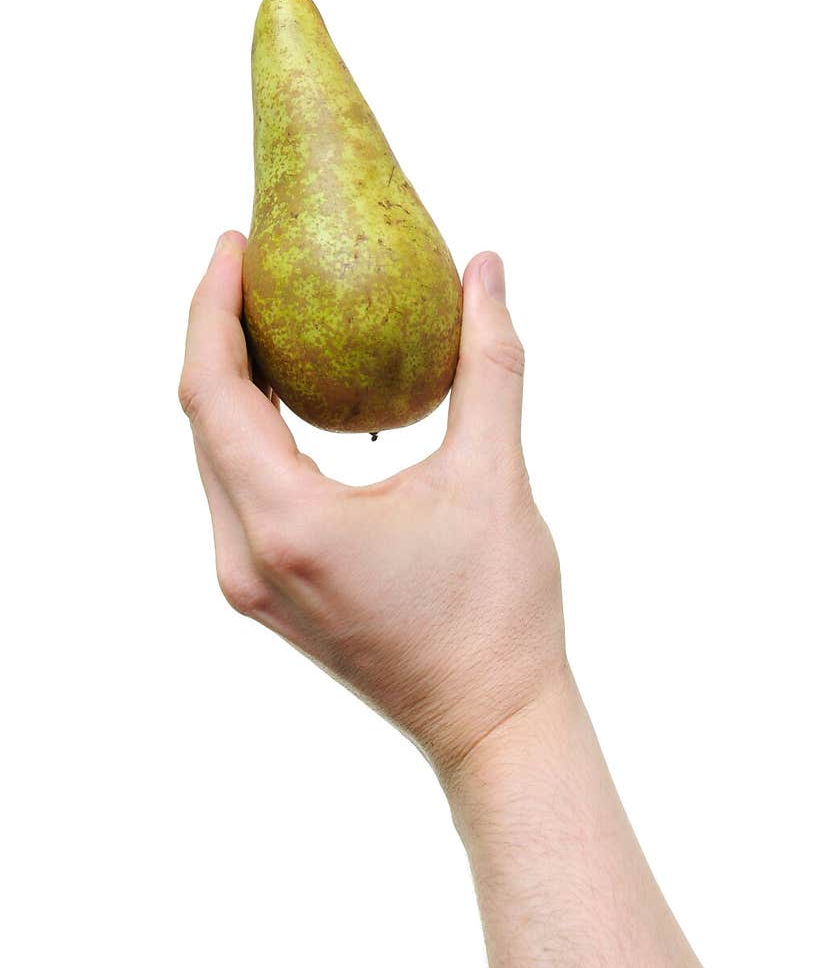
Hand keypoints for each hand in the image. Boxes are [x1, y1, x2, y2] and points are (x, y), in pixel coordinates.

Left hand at [180, 232, 565, 780]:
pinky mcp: (265, 597)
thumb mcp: (494, 477)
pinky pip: (234, 494)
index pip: (212, 392)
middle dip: (215, 334)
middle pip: (199, 421)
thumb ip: (488, 364)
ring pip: (210, 460)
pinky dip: (248, 437)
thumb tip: (487, 269)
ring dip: (229, 386)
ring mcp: (247, 584)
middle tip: (253, 265)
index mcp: (286, 525)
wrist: (491, 722)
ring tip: (267, 320)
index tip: (234, 245)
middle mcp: (245, 558)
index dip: (212, 307)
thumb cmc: (498, 612)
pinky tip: (289, 399)